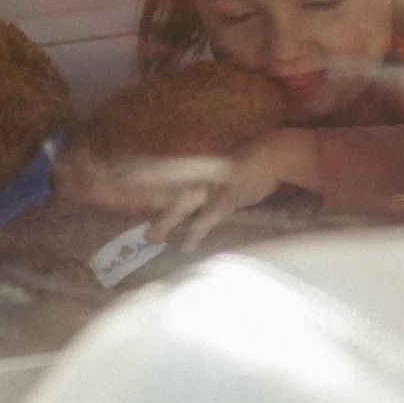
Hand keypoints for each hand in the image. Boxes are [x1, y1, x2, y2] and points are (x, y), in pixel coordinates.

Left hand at [141, 128, 322, 250]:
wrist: (274, 155)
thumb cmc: (253, 162)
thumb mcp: (226, 170)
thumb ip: (211, 182)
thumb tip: (200, 194)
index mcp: (199, 166)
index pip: (166, 175)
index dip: (146, 184)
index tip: (128, 193)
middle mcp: (201, 174)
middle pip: (168, 190)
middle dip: (148, 203)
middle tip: (135, 219)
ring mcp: (212, 186)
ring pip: (182, 204)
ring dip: (166, 220)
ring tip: (151, 237)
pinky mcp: (225, 199)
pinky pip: (206, 219)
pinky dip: (196, 233)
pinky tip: (187, 247)